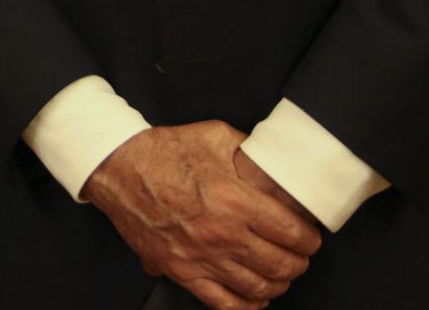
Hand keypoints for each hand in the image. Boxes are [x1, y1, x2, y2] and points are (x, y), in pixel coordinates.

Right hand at [84, 121, 320, 309]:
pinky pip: (224, 303)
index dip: (309, 239)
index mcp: (234, 201)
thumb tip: (274, 159)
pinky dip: (247, 305)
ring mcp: (201, 258)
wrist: (119, 169)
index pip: (292, 233)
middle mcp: (222, 234)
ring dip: (278, 284)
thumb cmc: (163, 152)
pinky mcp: (182, 271)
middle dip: (299, 263)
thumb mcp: (214, 135)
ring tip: (281, 273)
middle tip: (300, 255)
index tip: (310, 237)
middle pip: (281, 265)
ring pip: (258, 288)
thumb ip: (249, 149)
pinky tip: (255, 297)